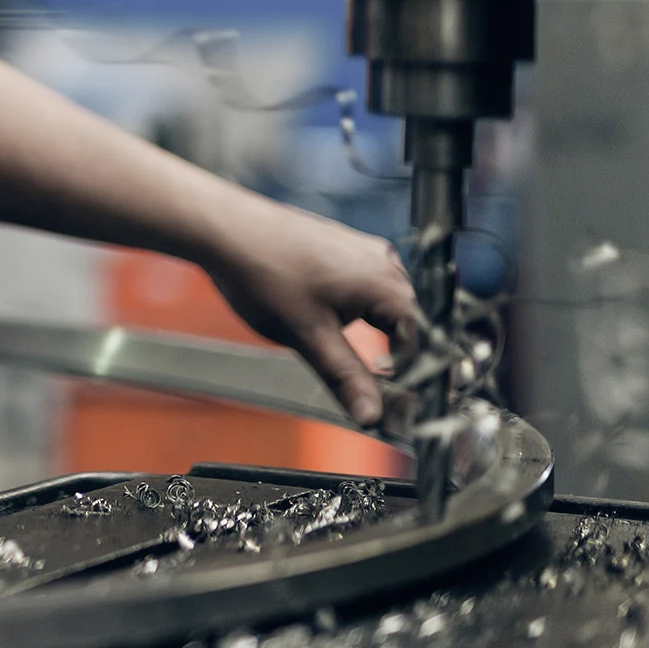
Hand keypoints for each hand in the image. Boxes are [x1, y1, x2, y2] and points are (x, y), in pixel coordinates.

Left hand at [201, 199, 415, 427]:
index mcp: (387, 284)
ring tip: (342, 352)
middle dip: (393, 356)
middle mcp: (384, 261)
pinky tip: (325, 320)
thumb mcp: (309, 337)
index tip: (394, 404)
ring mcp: (362, 249)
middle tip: (367, 386)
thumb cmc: (264, 275)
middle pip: (407, 323)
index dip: (410, 377)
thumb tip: (374, 417)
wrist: (225, 230)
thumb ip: (347, 378)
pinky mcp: (341, 246)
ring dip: (373, 333)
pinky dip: (354, 311)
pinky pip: (363, 286)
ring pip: (383, 305)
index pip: (423, 343)